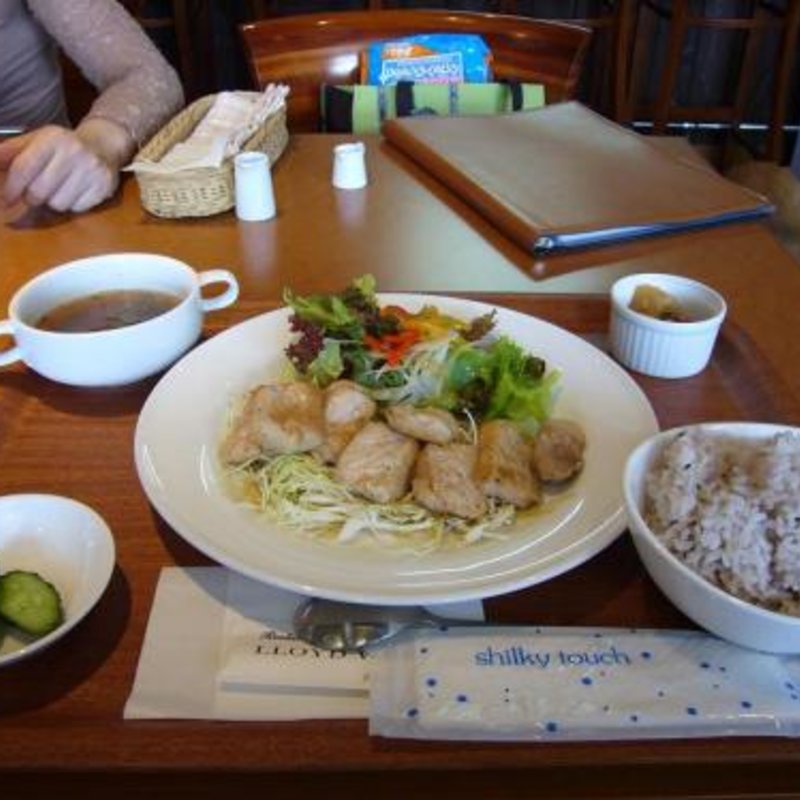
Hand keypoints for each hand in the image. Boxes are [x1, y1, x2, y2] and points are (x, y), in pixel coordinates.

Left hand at [0, 120, 131, 212]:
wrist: (104, 144)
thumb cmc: (64, 144)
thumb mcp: (37, 140)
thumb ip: (11, 151)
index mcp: (52, 139)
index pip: (23, 168)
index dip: (11, 188)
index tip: (6, 199)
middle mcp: (73, 153)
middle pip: (39, 191)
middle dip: (32, 197)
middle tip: (34, 194)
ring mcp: (91, 171)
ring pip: (58, 204)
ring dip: (53, 202)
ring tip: (58, 189)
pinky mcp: (103, 187)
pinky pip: (77, 209)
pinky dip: (72, 204)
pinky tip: (75, 192)